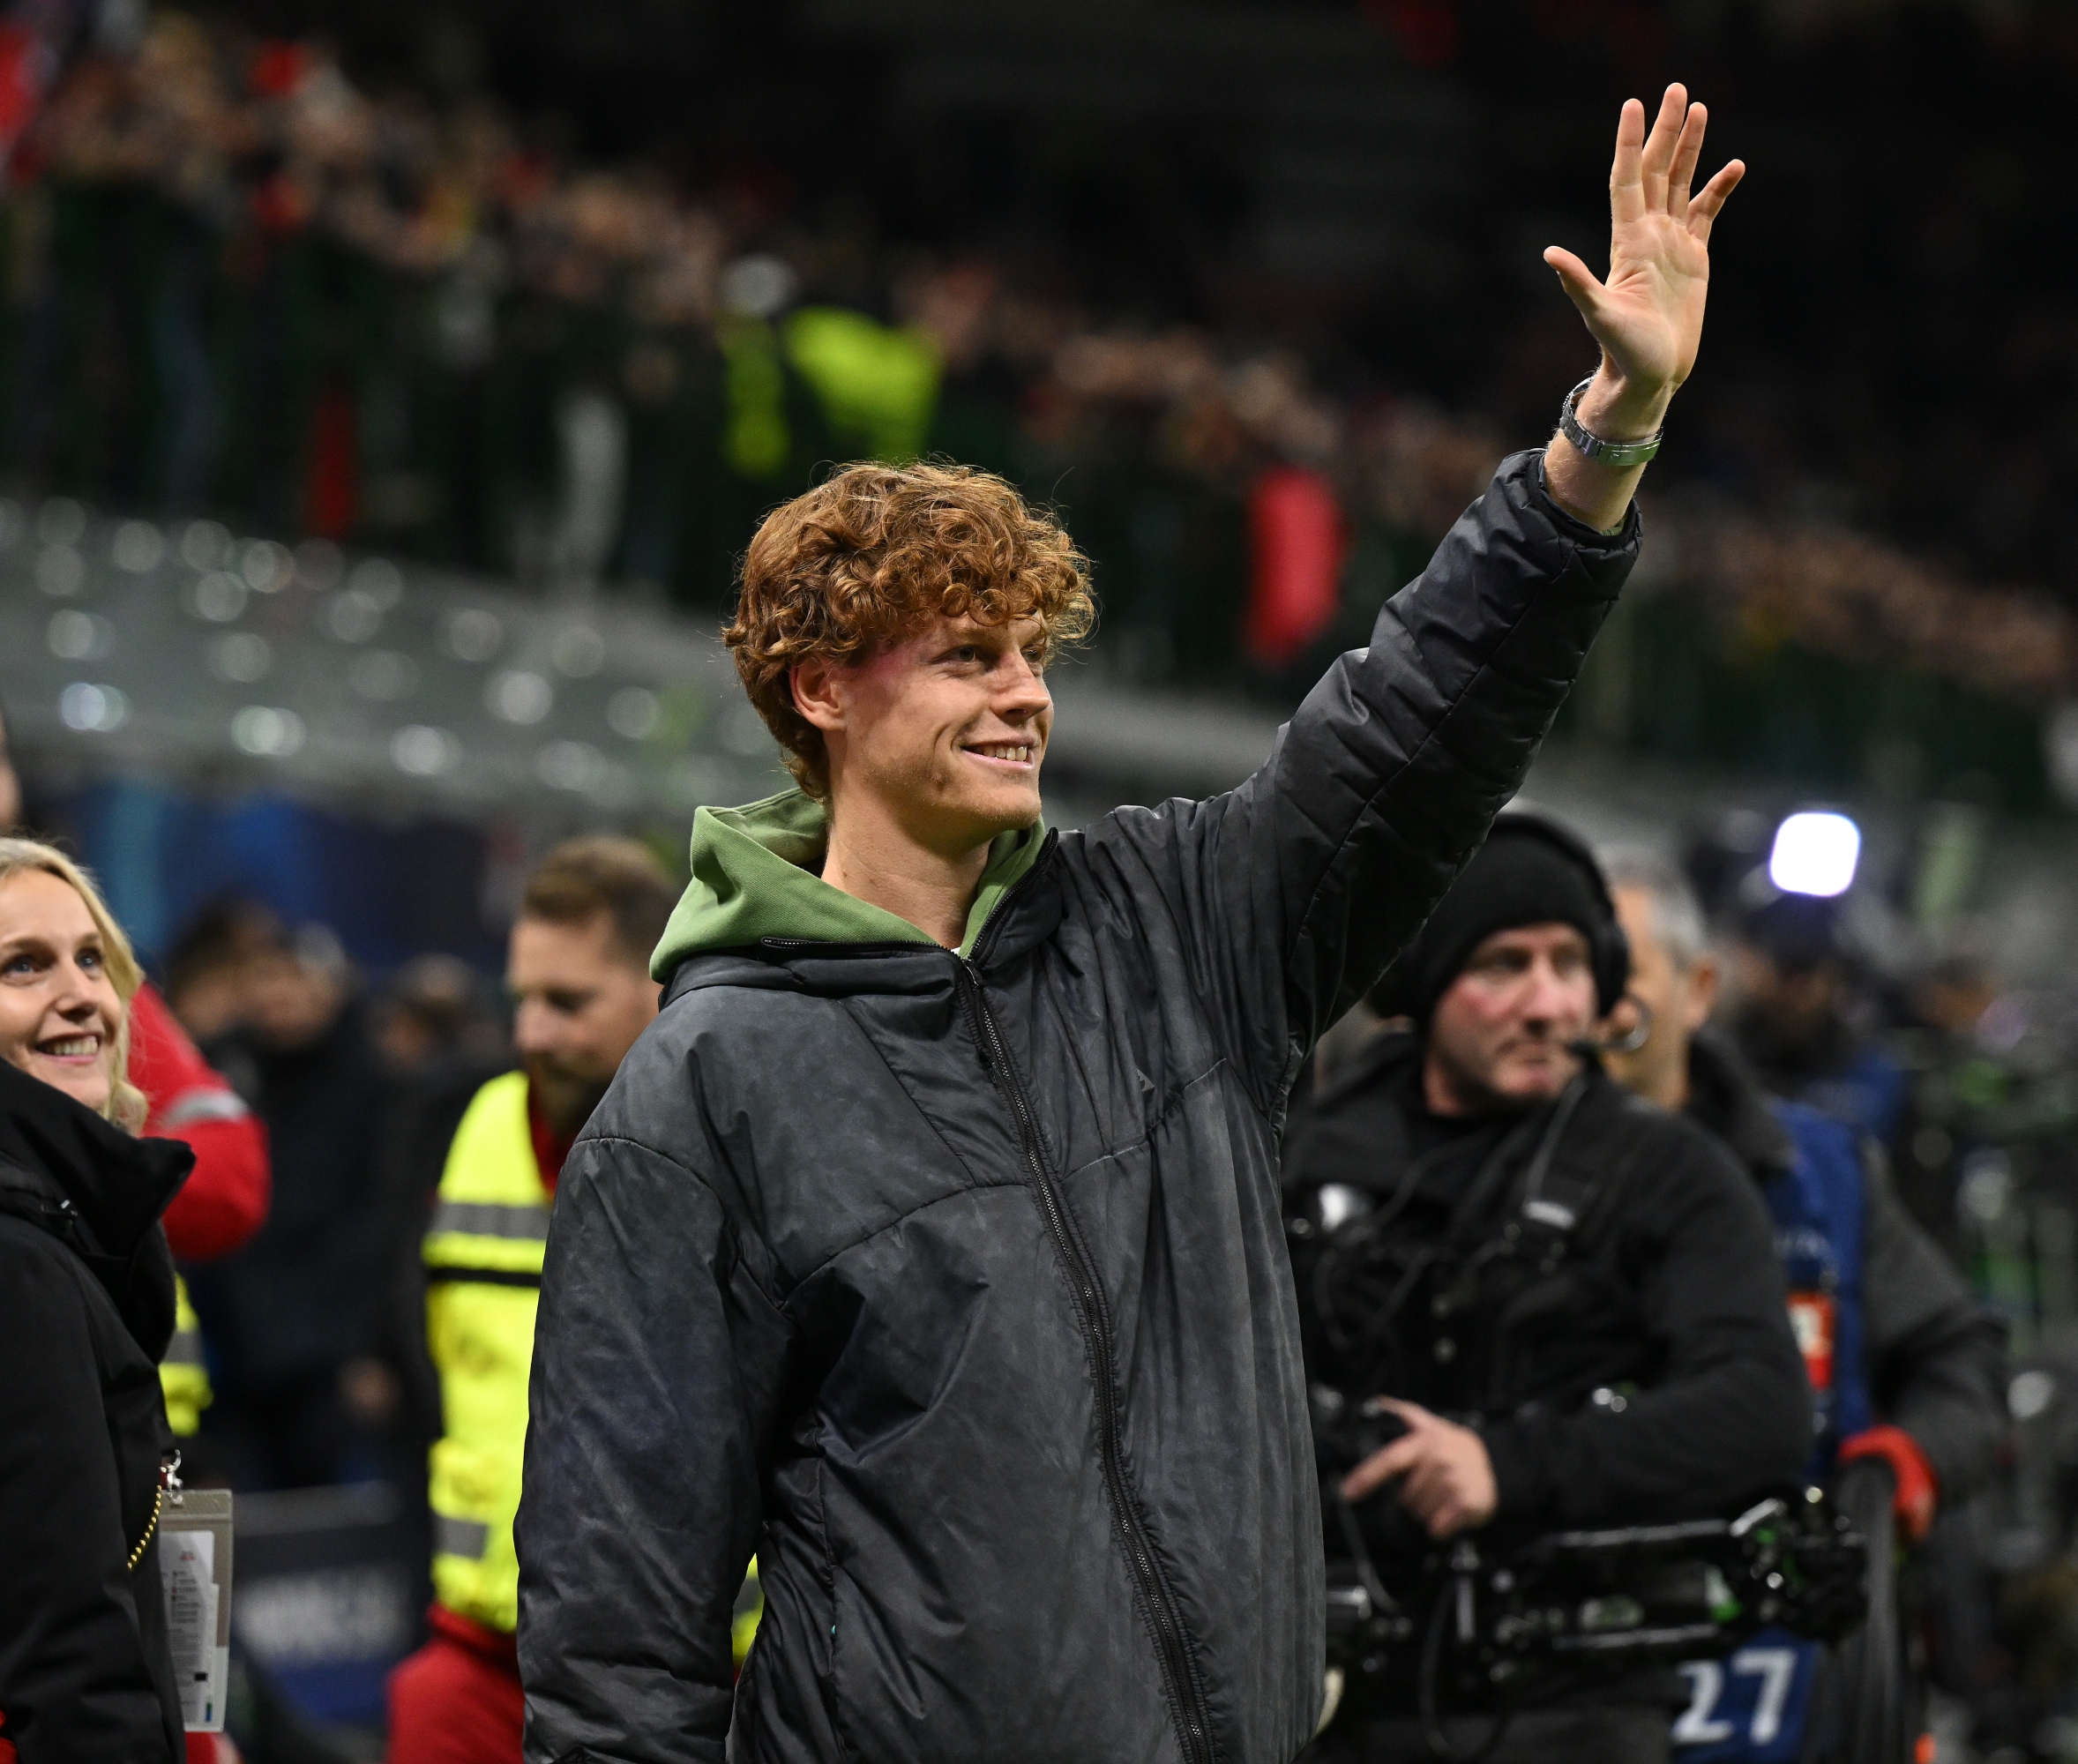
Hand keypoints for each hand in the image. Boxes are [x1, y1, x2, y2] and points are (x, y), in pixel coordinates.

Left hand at [1339, 1398, 1497, 1538]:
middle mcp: (1439, 1459)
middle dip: (1414, 1498)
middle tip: (1432, 1487)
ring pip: (1421, 1514)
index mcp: (1425, 1441)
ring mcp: (1455, 1480)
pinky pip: (1440, 1526)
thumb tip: (1381, 1400)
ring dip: (1429, 1511)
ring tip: (1444, 1496)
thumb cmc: (1458, 1450)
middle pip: (1406, 1497)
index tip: (1347, 1493)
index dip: (1366, 1477)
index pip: (1389, 1460)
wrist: (1500, 1466)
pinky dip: (1442, 1526)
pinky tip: (1451, 1512)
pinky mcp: (1470, 1502)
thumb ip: (1407, 1413)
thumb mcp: (1434, 1427)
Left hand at [1546, 83, 1744, 437]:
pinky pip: (1706, 214)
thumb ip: (1578, 283)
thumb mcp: (1600, 316)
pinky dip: (1718, 189)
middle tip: (1677, 89)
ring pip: (1681, 184)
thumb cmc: (1623, 351)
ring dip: (1689, 148)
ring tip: (1699, 108)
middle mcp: (1648, 236)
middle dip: (1666, 131)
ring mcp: (1670, 245)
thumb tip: (1549, 254)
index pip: (1628, 179)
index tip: (1634, 104)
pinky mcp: (1693, 259)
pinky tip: (1733, 166)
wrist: (1648, 375)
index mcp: (1627, 242)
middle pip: (1657, 171)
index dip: (1631, 143)